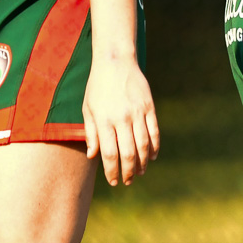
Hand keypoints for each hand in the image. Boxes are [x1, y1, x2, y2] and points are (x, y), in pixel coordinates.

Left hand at [83, 53, 159, 185]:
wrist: (115, 61)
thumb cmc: (97, 86)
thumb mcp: (87, 109)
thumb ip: (91, 133)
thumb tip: (92, 156)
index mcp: (104, 120)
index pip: (109, 154)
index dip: (112, 171)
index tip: (113, 181)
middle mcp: (122, 118)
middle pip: (129, 153)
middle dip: (128, 171)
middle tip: (127, 181)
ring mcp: (138, 112)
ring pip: (143, 145)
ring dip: (142, 162)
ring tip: (139, 172)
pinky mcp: (149, 106)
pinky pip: (154, 131)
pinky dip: (154, 146)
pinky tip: (151, 156)